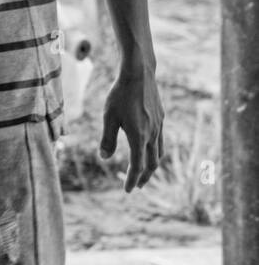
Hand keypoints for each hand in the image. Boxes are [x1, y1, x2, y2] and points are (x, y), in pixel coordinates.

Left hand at [100, 61, 163, 191]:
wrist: (139, 74)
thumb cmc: (120, 95)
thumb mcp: (108, 117)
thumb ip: (107, 139)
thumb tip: (104, 158)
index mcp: (139, 136)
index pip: (137, 166)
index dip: (132, 180)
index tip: (128, 190)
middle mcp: (152, 134)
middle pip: (151, 163)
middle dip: (144, 177)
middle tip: (138, 186)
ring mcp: (159, 126)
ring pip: (159, 152)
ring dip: (152, 165)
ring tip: (145, 172)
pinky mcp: (161, 118)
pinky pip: (161, 140)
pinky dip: (155, 151)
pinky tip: (149, 149)